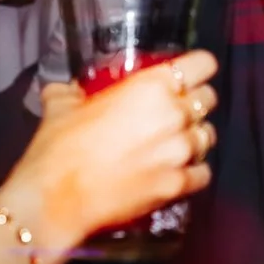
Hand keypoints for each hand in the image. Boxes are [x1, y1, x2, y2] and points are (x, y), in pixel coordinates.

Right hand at [2, 52, 219, 247]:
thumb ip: (72, 92)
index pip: (202, 64)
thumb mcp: (62, 106)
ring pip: (207, 136)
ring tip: (173, 145)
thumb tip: (67, 91)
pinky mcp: (178, 185)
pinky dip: (193, 172)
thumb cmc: (59, 150)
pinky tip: (175, 173)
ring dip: (194, 138)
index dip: (198, 69)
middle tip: (175, 113)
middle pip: (208, 100)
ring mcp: (180, 151)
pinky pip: (203, 173)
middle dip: (195, 104)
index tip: (190, 75)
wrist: (55, 199)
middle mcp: (174, 114)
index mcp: (152, 86)